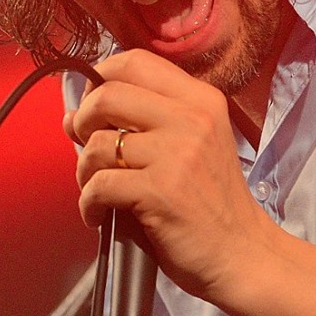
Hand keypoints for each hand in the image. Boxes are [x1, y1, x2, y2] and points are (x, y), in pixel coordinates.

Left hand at [66, 48, 279, 305]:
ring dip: (84, 170)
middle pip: (108, 94)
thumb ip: (143, 122)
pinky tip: (98, 215)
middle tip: (88, 150)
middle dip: (83, 121)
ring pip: (98, 144)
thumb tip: (73, 116)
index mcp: (201, 100)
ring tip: (96, 190)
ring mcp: (177, 154)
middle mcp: (191, 118)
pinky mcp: (161, 191)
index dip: (100, 78)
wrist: (242, 254)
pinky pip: (99, 185)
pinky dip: (88, 203)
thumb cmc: (211, 203)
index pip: (135, 61)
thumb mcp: (192, 145)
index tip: (91, 107)